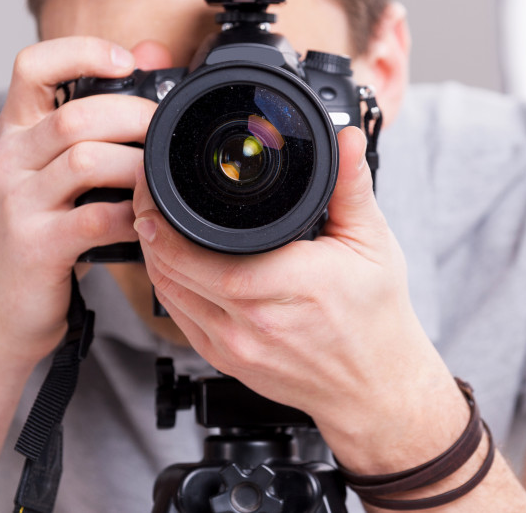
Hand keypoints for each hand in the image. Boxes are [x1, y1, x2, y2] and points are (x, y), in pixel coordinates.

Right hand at [0, 38, 165, 363]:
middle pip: (76, 114)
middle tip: (169, 134)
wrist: (4, 310)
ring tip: (163, 179)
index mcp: (17, 131)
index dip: (82, 52)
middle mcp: (10, 158)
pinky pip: (96, 218)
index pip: (32, 66)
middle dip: (137, 118)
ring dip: (139, 166)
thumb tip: (153, 52)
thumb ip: (104, 116)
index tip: (128, 62)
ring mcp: (18, 201)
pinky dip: (134, 216)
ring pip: (86, 159)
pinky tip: (150, 221)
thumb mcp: (63, 170)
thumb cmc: (46, 231)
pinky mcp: (36, 245)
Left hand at [133, 126, 469, 471]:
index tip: (158, 182)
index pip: (192, 248)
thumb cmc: (376, 317)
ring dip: (154, 254)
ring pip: (165, 292)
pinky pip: (178, 318)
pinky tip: (174, 263)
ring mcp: (232, 346)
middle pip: (167, 265)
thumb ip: (351, 186)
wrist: (374, 387)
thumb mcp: (372, 243)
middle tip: (153, 191)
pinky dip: (169, 285)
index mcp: (283, 285)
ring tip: (158, 220)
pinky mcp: (224, 362)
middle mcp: (249, 321)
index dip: (162, 212)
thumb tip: (344, 138)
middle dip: (150, 222)